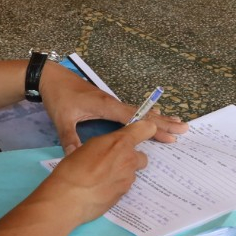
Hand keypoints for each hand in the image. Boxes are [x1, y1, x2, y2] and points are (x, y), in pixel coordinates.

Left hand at [37, 63, 187, 153]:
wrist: (51, 77)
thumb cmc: (59, 97)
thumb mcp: (62, 119)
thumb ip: (70, 139)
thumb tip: (76, 157)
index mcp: (106, 106)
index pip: (135, 119)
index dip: (153, 128)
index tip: (170, 136)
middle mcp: (113, 102)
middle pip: (144, 114)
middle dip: (164, 122)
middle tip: (184, 128)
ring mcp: (111, 101)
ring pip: (140, 112)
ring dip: (158, 118)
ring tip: (176, 122)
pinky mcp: (107, 102)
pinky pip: (132, 111)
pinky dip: (146, 115)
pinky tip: (153, 116)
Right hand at [39, 120, 154, 223]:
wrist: (69, 197)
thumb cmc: (73, 167)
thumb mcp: (89, 146)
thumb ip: (107, 145)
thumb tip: (111, 149)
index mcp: (120, 142)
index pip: (145, 129)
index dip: (145, 129)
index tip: (144, 131)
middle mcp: (129, 160)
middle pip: (142, 156)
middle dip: (131, 158)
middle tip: (113, 161)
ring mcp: (128, 179)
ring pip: (131, 173)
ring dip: (122, 173)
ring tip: (102, 177)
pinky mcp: (124, 195)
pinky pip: (124, 186)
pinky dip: (115, 186)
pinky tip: (100, 188)